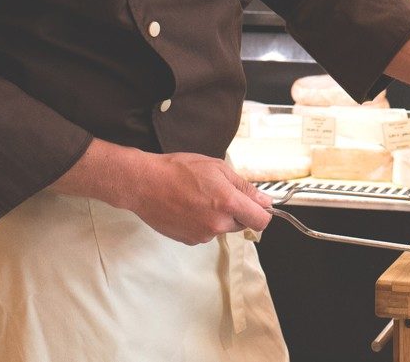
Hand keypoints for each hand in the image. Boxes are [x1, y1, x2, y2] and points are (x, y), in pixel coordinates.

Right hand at [50, 140, 272, 244]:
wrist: (144, 184)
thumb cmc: (177, 170)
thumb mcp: (217, 168)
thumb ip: (244, 186)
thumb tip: (265, 201)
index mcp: (228, 204)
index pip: (262, 221)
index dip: (262, 212)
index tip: (256, 205)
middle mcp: (217, 224)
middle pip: (242, 224)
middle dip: (236, 211)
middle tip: (217, 193)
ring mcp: (202, 235)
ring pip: (222, 228)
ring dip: (217, 217)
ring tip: (197, 198)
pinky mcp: (189, 240)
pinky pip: (205, 233)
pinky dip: (201, 223)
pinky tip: (188, 208)